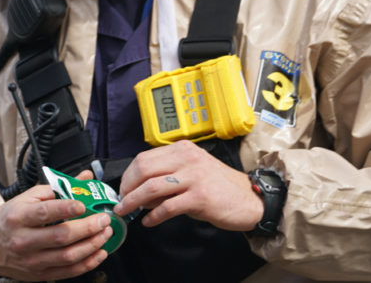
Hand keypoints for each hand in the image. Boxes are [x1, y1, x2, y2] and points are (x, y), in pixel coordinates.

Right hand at [0, 170, 113, 280]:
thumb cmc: (8, 219)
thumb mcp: (26, 198)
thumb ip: (57, 187)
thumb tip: (85, 177)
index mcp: (19, 217)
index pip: (44, 213)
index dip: (66, 208)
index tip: (83, 204)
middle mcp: (24, 240)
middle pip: (60, 236)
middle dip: (87, 228)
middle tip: (104, 219)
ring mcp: (31, 260)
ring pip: (67, 256)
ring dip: (91, 245)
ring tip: (105, 234)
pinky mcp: (38, 275)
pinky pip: (67, 272)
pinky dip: (87, 264)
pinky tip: (99, 253)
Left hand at [114, 140, 263, 230]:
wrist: (248, 198)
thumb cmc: (218, 185)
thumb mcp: (192, 170)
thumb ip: (168, 174)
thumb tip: (139, 190)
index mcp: (182, 149)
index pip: (144, 158)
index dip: (128, 175)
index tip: (123, 189)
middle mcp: (187, 159)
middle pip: (144, 170)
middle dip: (127, 188)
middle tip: (122, 202)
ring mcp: (194, 177)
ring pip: (152, 188)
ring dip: (134, 202)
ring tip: (127, 212)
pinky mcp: (200, 197)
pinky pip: (168, 207)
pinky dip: (154, 216)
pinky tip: (149, 222)